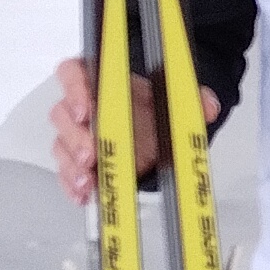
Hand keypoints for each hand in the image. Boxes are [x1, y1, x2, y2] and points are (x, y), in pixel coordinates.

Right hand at [50, 57, 218, 203]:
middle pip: (63, 114)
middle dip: (76, 137)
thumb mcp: (173, 96)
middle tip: (91, 154)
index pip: (74, 72)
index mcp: (99, 78)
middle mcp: (81, 104)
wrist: (152, 131)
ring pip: (61, 146)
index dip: (75, 89)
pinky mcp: (76, 162)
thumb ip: (190, 97)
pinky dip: (73, 186)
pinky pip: (67, 174)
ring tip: (89, 182)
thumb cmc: (150, 107)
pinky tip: (85, 197)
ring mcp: (75, 135)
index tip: (87, 110)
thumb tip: (208, 107)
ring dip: (72, 166)